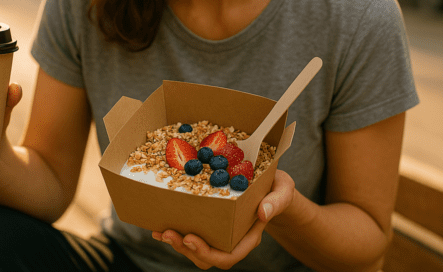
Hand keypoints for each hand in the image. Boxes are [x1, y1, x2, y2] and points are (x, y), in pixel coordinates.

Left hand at [152, 170, 295, 269]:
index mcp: (249, 236)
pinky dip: (176, 234)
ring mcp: (220, 235)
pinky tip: (159, 228)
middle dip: (186, 249)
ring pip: (197, 251)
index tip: (190, 238)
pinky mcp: (210, 226)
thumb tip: (263, 213)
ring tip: (161, 232)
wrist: (271, 185)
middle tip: (168, 234)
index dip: (208, 252)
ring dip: (178, 245)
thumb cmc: (278, 188)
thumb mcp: (283, 190)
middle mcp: (233, 240)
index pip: (229, 255)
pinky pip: (191, 237)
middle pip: (209, 257)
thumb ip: (276, 201)